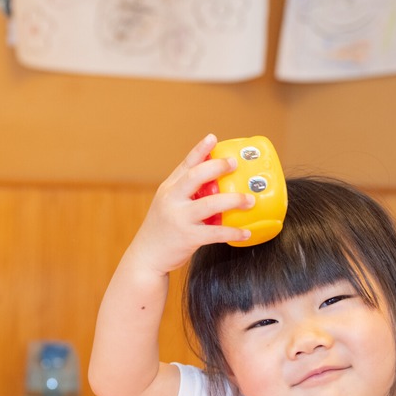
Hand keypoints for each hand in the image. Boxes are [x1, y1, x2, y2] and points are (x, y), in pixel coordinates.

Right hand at [127, 133, 256, 275]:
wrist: (146, 256)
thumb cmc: (162, 229)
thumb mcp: (167, 205)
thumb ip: (186, 193)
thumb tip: (216, 182)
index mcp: (169, 189)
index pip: (185, 164)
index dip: (200, 150)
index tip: (213, 138)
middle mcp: (172, 200)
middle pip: (195, 176)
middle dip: (217, 167)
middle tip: (235, 164)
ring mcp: (179, 218)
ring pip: (210, 204)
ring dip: (233, 200)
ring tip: (249, 199)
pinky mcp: (188, 237)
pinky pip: (215, 233)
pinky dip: (233, 232)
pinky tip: (245, 231)